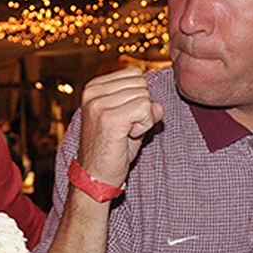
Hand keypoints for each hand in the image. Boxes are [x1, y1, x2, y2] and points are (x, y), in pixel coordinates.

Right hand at [75, 68, 164, 189]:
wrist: (94, 177)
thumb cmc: (111, 150)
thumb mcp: (129, 122)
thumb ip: (145, 108)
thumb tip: (159, 107)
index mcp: (93, 87)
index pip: (135, 75)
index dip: (138, 97)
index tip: (124, 119)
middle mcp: (93, 92)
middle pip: (142, 83)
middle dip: (142, 107)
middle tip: (126, 128)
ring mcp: (99, 104)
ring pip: (145, 96)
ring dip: (144, 118)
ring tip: (125, 133)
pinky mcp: (109, 118)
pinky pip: (145, 108)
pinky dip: (145, 125)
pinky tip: (129, 136)